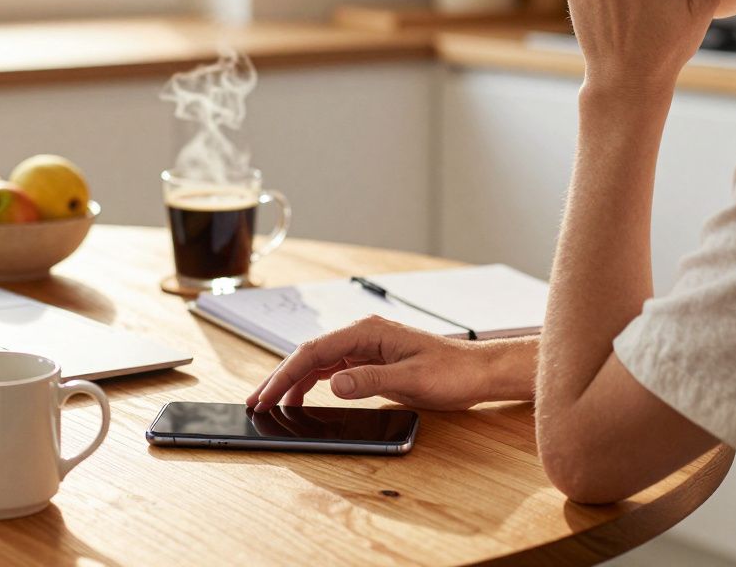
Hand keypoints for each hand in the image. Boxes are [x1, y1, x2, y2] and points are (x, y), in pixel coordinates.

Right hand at [246, 316, 519, 411]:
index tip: (266, 394)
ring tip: (271, 403)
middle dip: (280, 377)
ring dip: (293, 381)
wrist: (478, 371)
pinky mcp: (371, 360)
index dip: (285, 373)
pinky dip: (312, 383)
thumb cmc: (452, 372)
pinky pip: (332, 369)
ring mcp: (366, 347)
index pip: (313, 351)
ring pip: (317, 362)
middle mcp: (362, 335)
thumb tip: (332, 384)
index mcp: (367, 332)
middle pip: (309, 355)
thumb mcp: (410, 380)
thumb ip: (369, 380)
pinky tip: (301, 398)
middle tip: (256, 401)